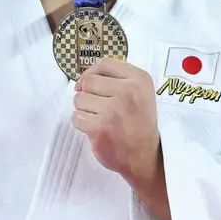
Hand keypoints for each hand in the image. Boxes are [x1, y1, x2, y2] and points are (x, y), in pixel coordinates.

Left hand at [73, 58, 162, 184]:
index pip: (105, 64)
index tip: (89, 84)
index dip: (92, 73)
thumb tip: (83, 79)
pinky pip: (76, 117)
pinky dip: (82, 123)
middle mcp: (128, 92)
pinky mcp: (100, 128)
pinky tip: (96, 129)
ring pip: (79, 99)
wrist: (144, 155)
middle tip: (100, 108)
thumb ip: (117, 79)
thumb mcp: (140, 93)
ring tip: (100, 119)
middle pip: (89, 81)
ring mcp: (114, 110)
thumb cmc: (138, 123)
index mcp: (140, 80)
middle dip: (88, 94)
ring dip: (84, 109)